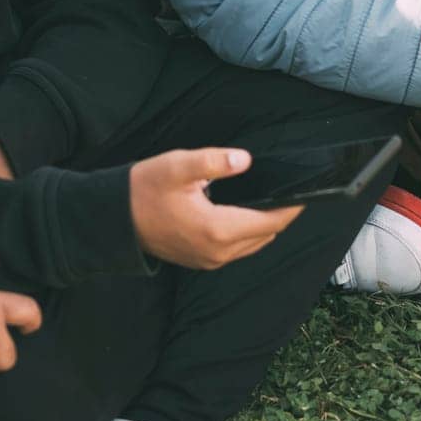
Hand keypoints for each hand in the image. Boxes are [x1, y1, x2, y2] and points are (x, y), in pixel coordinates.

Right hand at [128, 148, 302, 269]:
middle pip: (265, 235)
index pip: (270, 222)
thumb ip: (214, 161)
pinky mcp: (201, 260)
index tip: (307, 192)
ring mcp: (209, 260)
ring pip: (253, 245)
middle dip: (281, 215)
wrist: (113, 219)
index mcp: (217, 229)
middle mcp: (218, 252)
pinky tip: (247, 214)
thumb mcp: (178, 166)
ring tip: (275, 201)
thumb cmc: (144, 190)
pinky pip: (237, 250)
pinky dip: (249, 234)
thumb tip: (245, 160)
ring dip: (265, 226)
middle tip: (292, 192)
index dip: (291, 208)